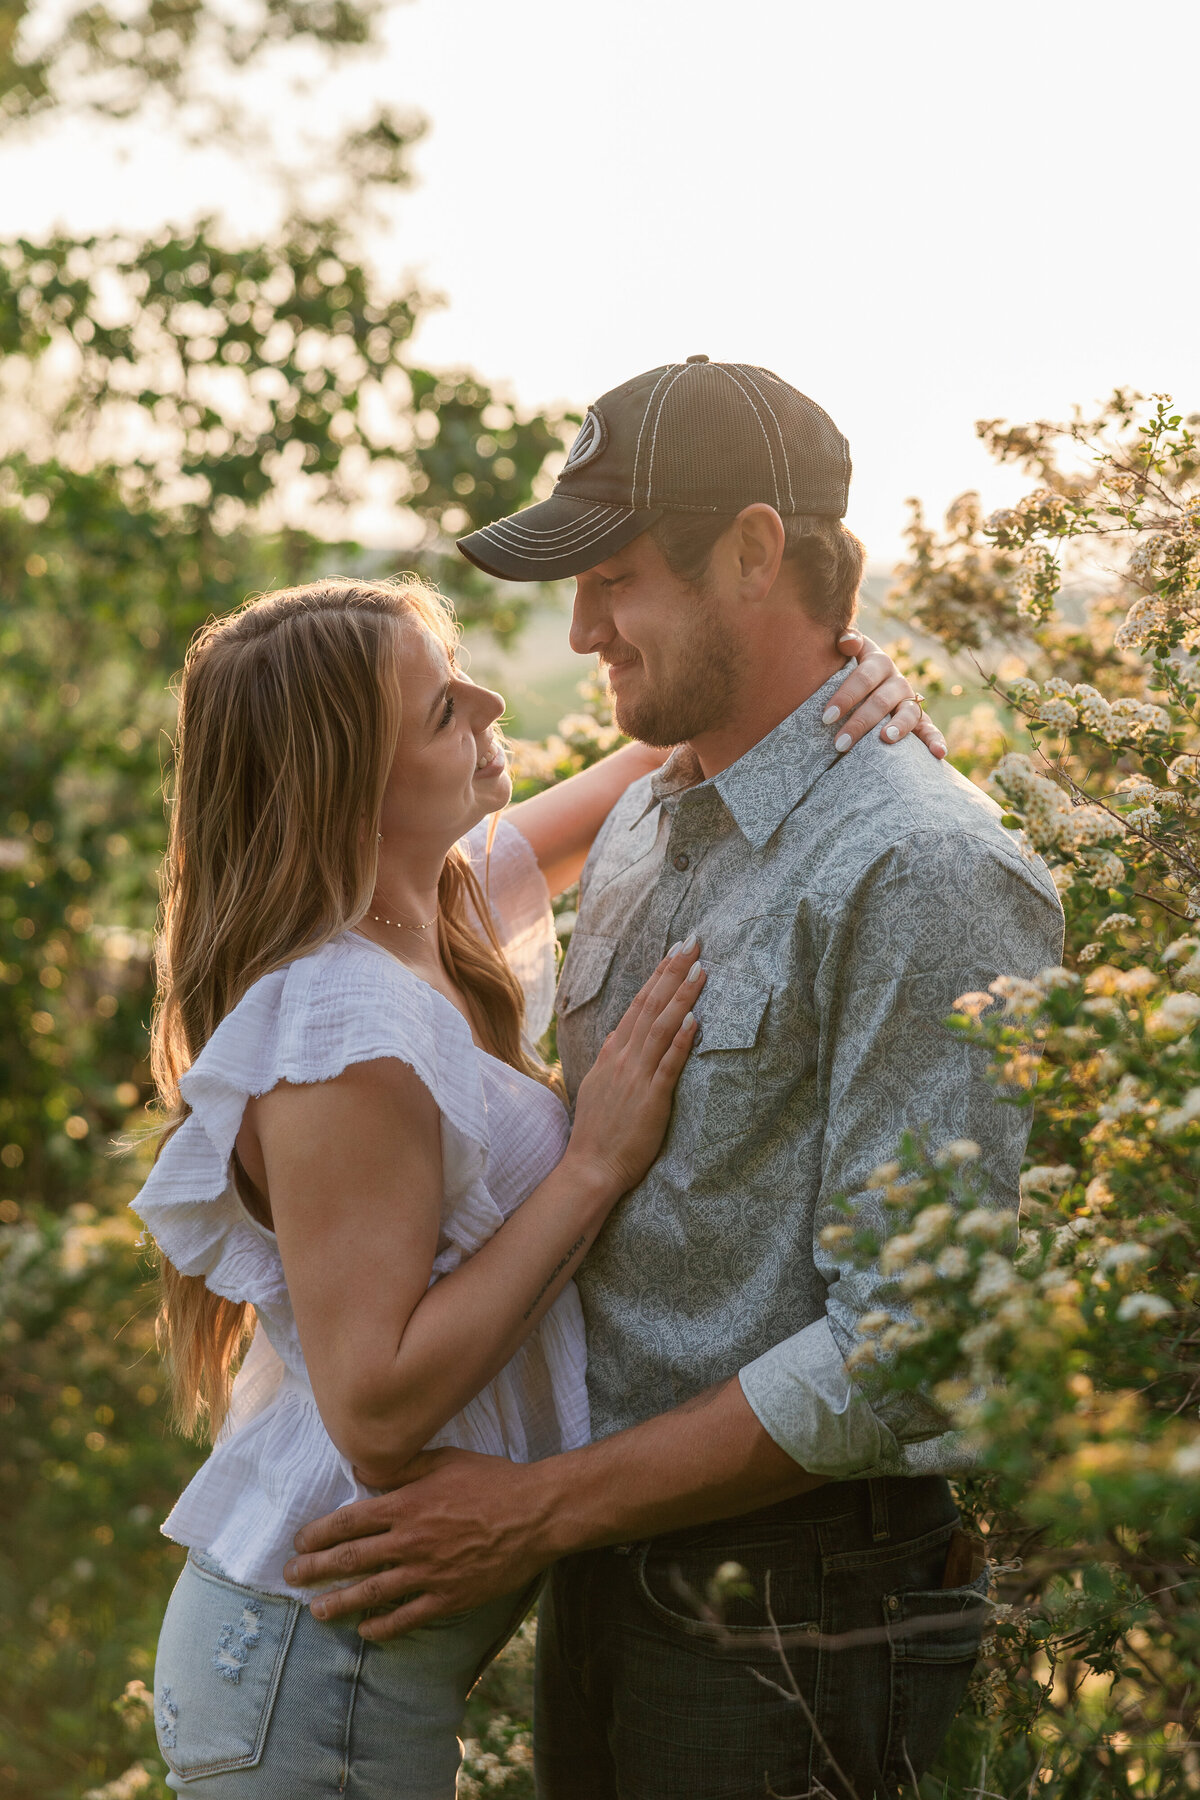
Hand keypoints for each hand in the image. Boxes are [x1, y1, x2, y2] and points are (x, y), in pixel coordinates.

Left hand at [284, 1447, 546, 1639]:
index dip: (318, 1533)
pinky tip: (366, 1631)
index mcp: (406, 1504)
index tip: (299, 1540)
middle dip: (315, 1570)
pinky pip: (407, 1617)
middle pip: (350, 1559)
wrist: (535, 1514)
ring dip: (339, 1603)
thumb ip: (403, 1466)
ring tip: (317, 1612)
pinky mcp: (448, 1597)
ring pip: (371, 1592)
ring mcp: (428, 1573)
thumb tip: (363, 1468)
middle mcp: (410, 1541)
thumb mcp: (446, 1459)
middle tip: (291, 1577)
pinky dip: (383, 1627)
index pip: (348, 1522)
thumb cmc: (492, 1480)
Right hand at [567, 941, 703, 1196]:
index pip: (638, 1004)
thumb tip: (616, 1034)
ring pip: (661, 1027)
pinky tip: (695, 1020)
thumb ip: (608, 1058)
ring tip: (701, 970)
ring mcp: (636, 1076)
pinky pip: (668, 1065)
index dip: (658, 976)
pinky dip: (680, 1041)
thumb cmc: (597, 1131)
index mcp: (612, 1053)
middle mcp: (623, 1058)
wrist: (590, 1167)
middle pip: (651, 1006)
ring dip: (682, 997)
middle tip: (693, 943)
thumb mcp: (596, 1085)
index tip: (675, 952)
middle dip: (673, 972)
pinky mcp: (651, 1098)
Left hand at [829, 626, 946, 759]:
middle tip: (839, 744)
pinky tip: (939, 754)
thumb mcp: (849, 651)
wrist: (870, 673)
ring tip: (885, 739)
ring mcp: (910, 700)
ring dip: (898, 727)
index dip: (845, 696)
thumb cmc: (851, 666)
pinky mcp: (919, 718)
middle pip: (881, 701)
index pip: (863, 678)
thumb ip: (847, 642)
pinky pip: (929, 728)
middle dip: (860, 723)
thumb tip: (846, 641)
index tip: (826, 717)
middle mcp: (896, 681)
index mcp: (879, 662)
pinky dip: (936, 740)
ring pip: (907, 713)